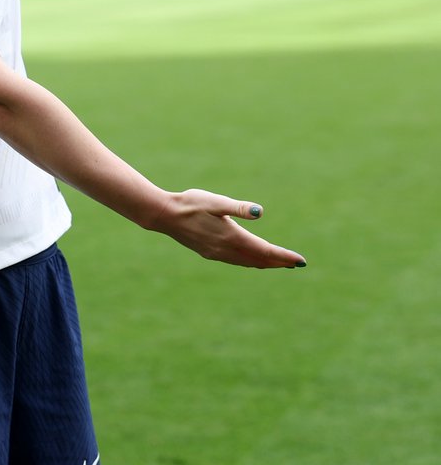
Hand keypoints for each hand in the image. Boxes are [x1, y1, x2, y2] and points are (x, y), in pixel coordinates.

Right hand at [151, 189, 306, 269]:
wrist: (164, 215)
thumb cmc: (190, 203)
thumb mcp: (215, 201)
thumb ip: (237, 207)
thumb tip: (259, 212)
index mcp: (231, 236)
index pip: (264, 250)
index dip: (283, 256)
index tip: (300, 261)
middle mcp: (225, 249)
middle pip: (258, 260)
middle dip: (278, 262)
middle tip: (296, 264)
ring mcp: (217, 253)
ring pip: (247, 263)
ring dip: (264, 263)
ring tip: (279, 263)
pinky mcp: (210, 252)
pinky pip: (236, 261)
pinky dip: (250, 262)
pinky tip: (251, 259)